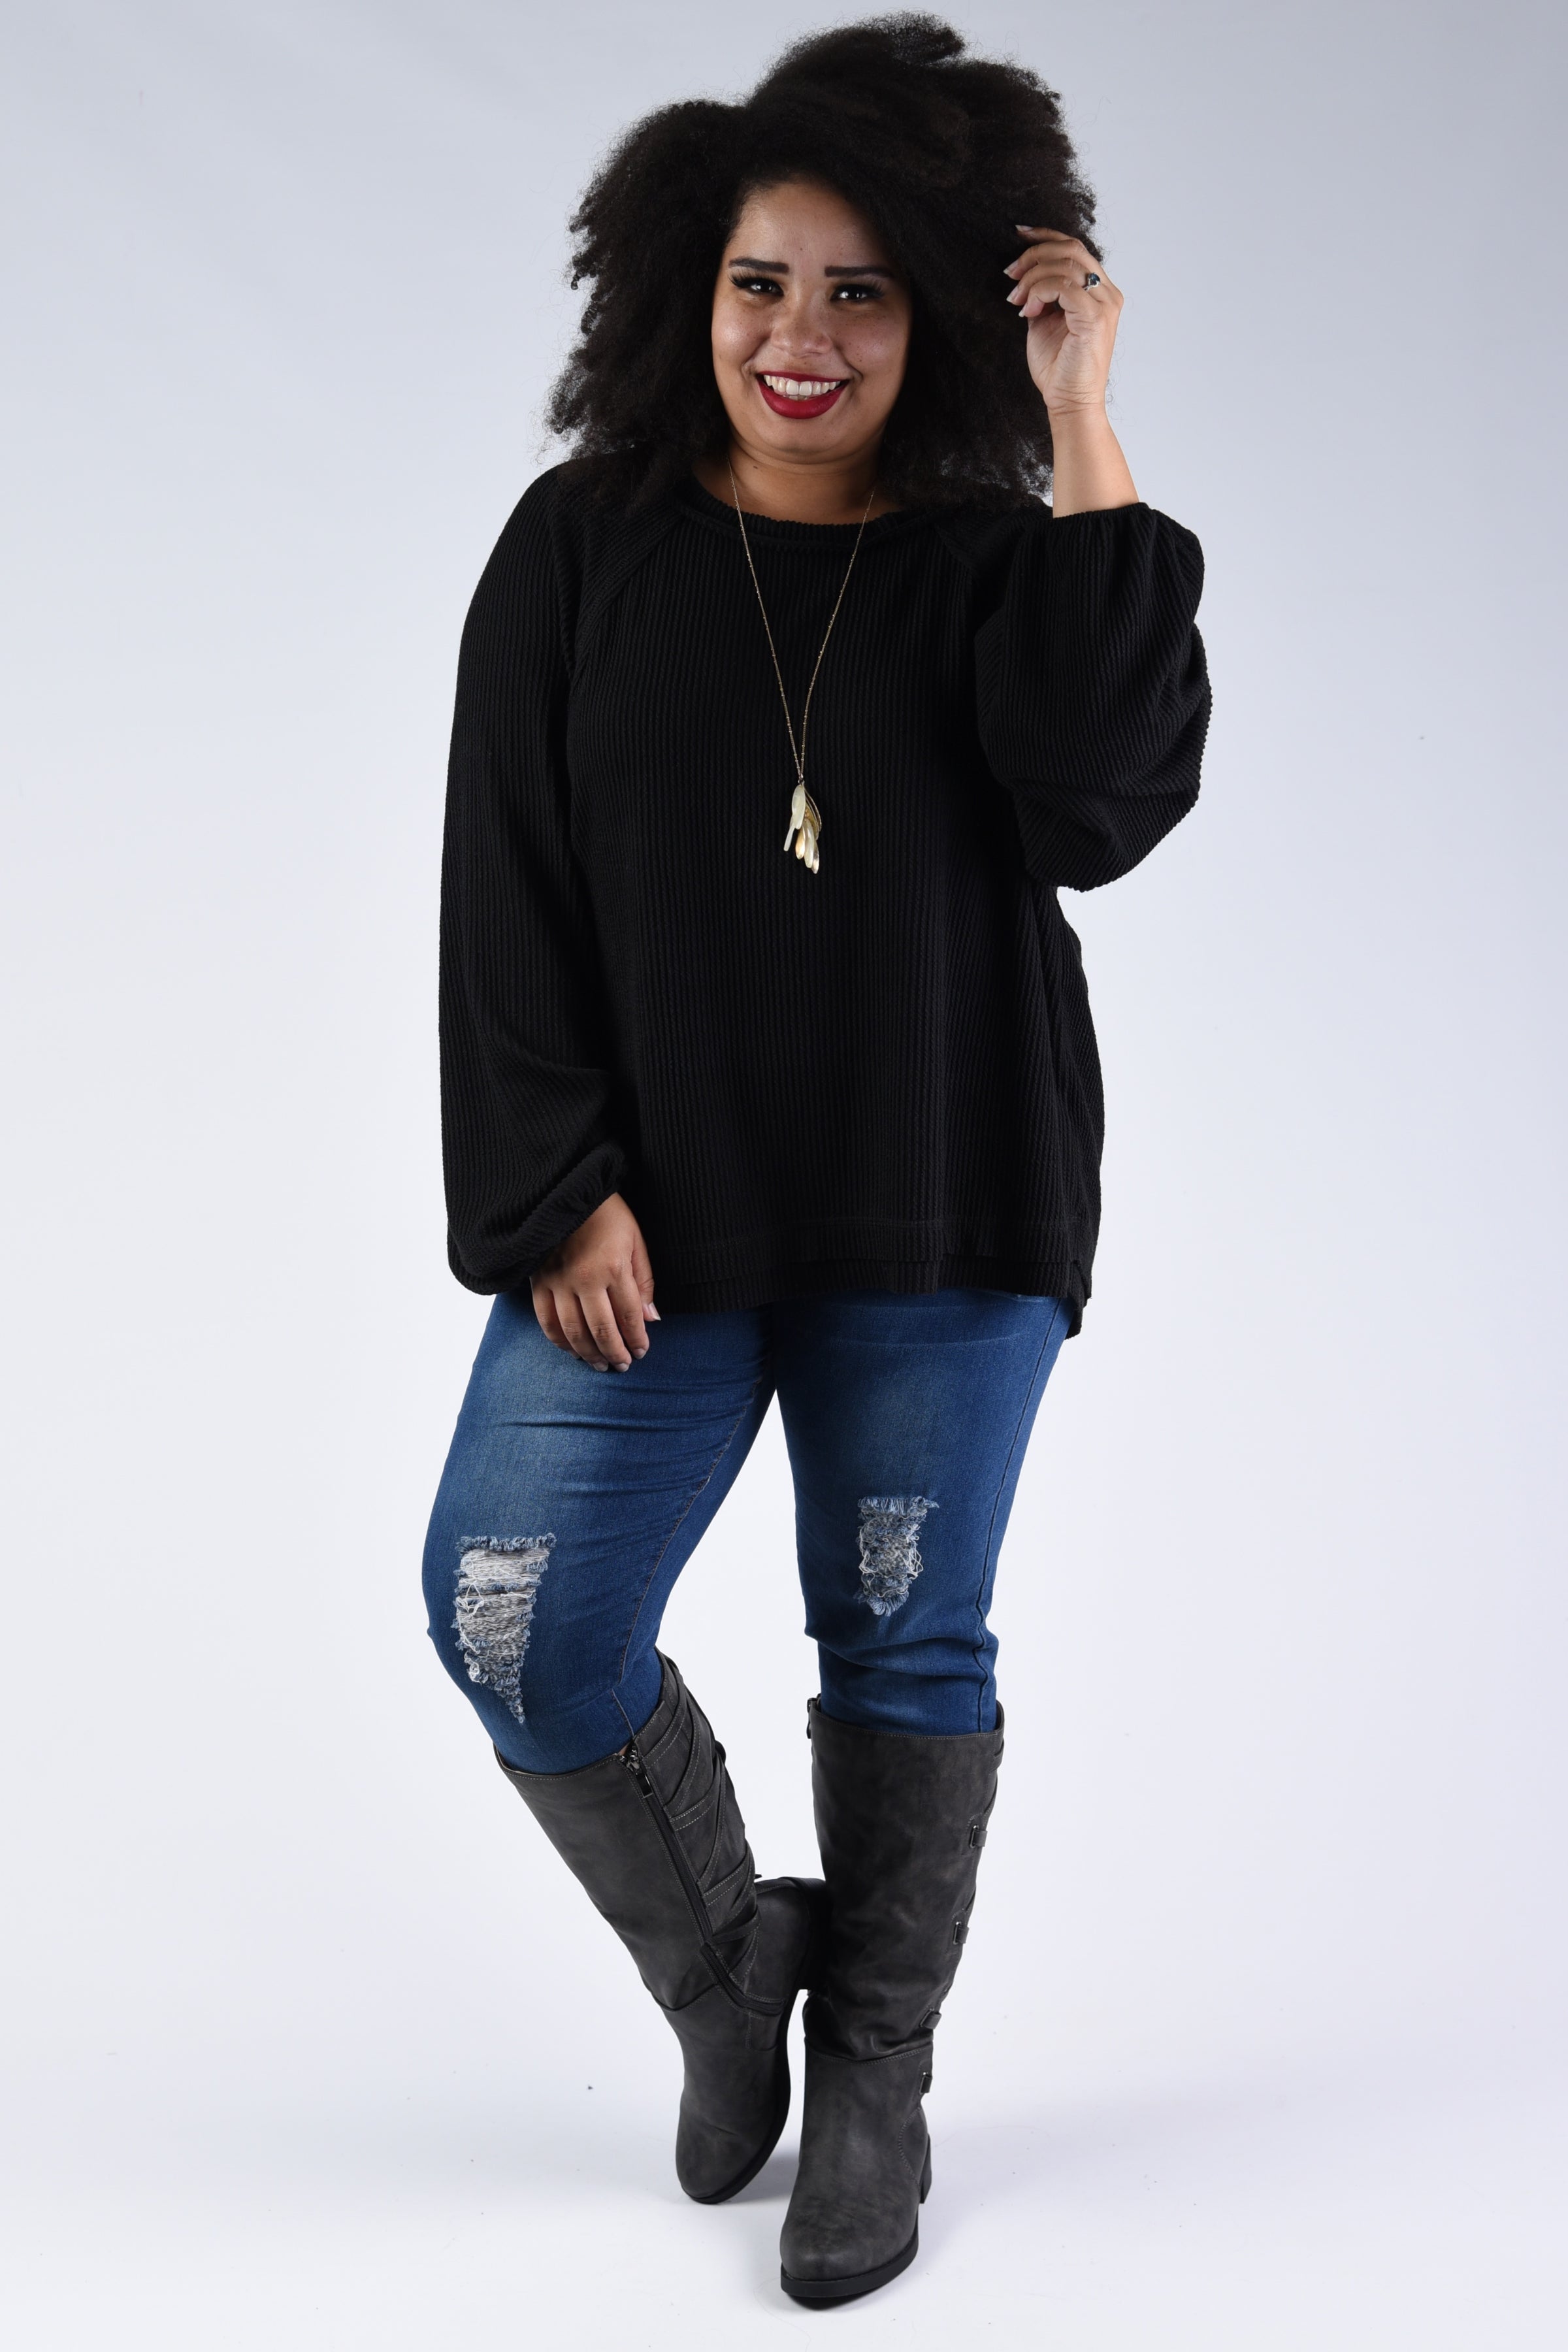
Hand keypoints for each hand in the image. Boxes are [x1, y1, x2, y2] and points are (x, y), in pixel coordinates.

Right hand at [531, 1192, 658, 1370]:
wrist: (565, 1190)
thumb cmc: (607, 1214)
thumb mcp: (636, 1240)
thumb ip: (644, 1282)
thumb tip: (652, 1319)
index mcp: (613, 1267)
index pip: (629, 1316)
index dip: (637, 1339)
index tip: (642, 1352)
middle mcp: (584, 1278)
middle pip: (602, 1330)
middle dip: (616, 1353)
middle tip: (623, 1366)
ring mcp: (557, 1282)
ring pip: (573, 1332)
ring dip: (589, 1354)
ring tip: (601, 1365)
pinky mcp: (537, 1281)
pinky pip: (547, 1322)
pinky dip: (560, 1342)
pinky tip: (572, 1350)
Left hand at [1004, 226, 1123, 414]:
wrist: (1069, 404)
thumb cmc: (1058, 370)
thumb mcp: (1045, 323)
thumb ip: (1043, 296)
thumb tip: (1026, 276)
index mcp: (1099, 291)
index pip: (1075, 248)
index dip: (1047, 235)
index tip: (1019, 234)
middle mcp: (1107, 293)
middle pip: (1071, 248)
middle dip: (1034, 255)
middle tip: (1010, 273)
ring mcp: (1104, 304)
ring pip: (1065, 264)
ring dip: (1032, 277)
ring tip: (1015, 299)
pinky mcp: (1095, 318)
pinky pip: (1063, 287)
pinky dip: (1039, 293)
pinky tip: (1028, 312)